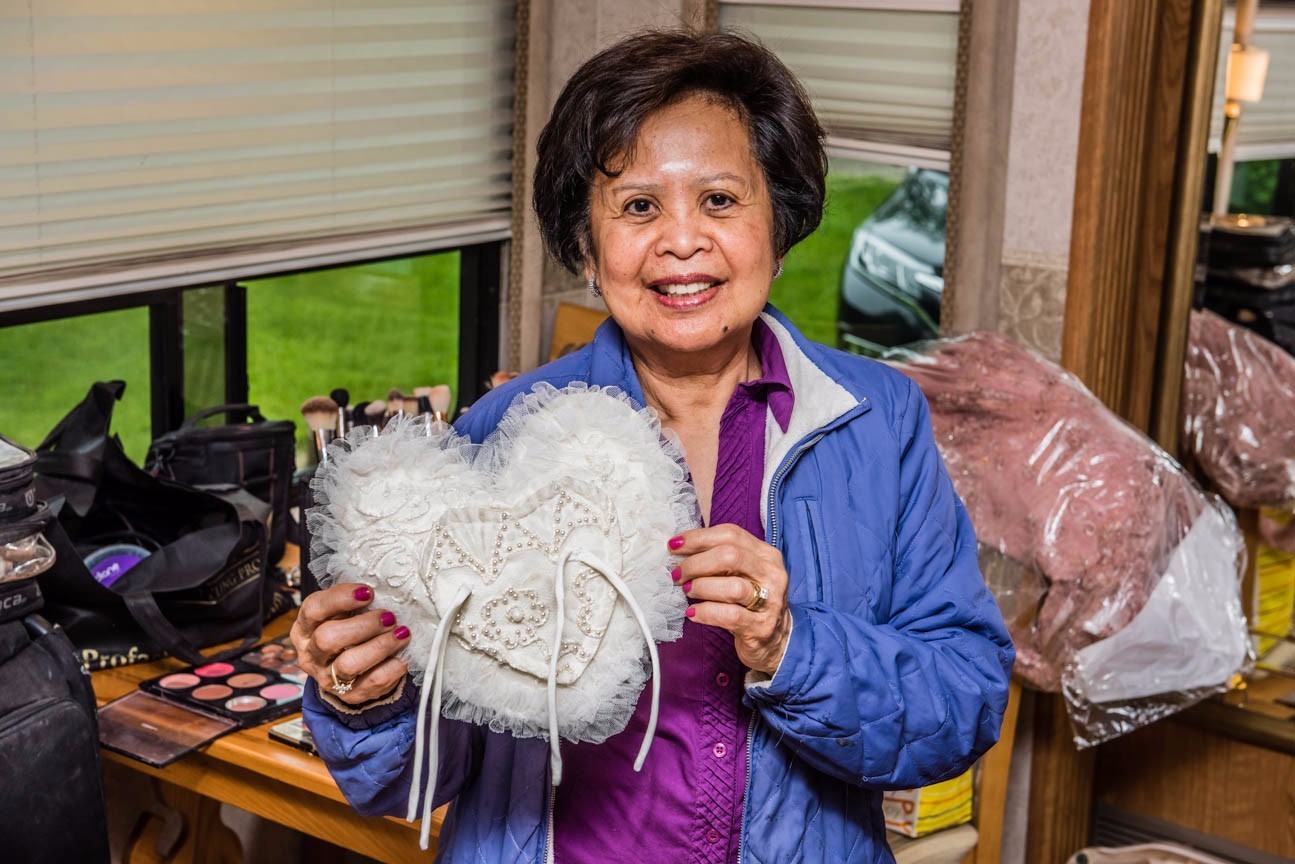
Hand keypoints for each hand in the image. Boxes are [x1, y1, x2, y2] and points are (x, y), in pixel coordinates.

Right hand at [290, 582, 410, 704]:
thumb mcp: (343, 613)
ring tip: (402, 634)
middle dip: (364, 626)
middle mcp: (310, 654)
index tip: (368, 592)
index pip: (314, 609)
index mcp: (305, 627)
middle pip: (328, 639)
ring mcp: (327, 678)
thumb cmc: (348, 629)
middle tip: (389, 617)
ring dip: (380, 646)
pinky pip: (371, 684)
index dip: (340, 598)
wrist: (349, 670)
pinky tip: (403, 657)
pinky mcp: (349, 695)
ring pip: (349, 664)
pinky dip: (391, 669)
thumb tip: (384, 587)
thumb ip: (355, 601)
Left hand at [670, 524, 791, 674]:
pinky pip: (730, 615)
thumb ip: (718, 558)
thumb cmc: (749, 601)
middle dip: (696, 563)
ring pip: (733, 587)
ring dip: (702, 587)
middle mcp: (772, 574)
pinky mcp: (762, 626)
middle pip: (731, 556)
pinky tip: (693, 612)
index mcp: (766, 554)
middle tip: (678, 574)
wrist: (775, 639)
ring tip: (686, 591)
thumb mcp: (741, 573)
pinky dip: (706, 612)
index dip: (699, 538)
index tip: (674, 545)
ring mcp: (771, 601)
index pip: (731, 534)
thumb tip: (680, 547)